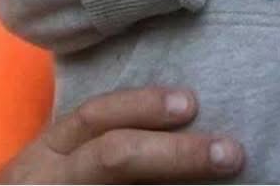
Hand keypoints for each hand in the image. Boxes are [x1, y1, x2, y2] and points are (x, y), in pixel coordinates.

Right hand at [0, 87, 243, 182]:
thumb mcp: (54, 162)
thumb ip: (96, 142)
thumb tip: (182, 116)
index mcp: (48, 151)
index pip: (94, 118)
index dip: (142, 106)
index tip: (192, 102)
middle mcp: (52, 178)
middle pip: (115, 158)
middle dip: (177, 154)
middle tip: (231, 153)